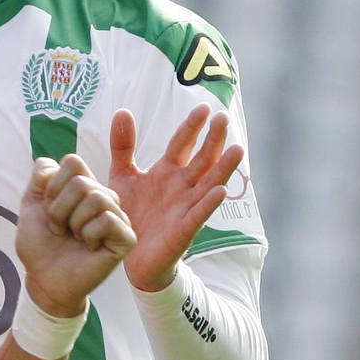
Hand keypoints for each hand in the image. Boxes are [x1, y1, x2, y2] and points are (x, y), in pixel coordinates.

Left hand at [16, 154, 135, 317]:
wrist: (44, 278)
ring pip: (97, 198)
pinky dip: (89, 234)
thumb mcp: (30, 204)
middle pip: (81, 181)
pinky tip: (89, 246)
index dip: (52, 186)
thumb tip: (53, 163)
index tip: (48, 208)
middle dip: (59, 209)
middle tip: (59, 229)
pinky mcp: (126, 237)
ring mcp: (117, 216)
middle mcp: (103, 197)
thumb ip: (40, 177)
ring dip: (74, 222)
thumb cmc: (40, 244)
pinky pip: (108, 220)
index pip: (72, 162)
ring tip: (73, 237)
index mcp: (84, 186)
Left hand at [109, 105, 244, 292]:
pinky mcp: (184, 229)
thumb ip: (123, 146)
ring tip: (238, 149)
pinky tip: (221, 190)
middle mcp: (182, 186)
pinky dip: (210, 203)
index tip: (203, 107)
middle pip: (202, 158)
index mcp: (167, 171)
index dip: (192, 127)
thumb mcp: (121, 175)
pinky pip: (200, 214)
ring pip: (210, 183)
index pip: (182, 144)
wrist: (127, 252)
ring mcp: (186, 206)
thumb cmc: (129, 212)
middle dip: (213, 139)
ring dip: (224, 167)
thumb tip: (123, 110)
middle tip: (223, 117)